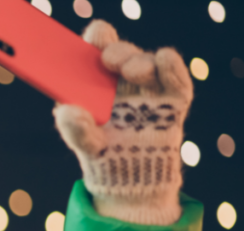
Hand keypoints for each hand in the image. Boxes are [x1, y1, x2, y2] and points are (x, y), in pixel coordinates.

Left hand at [53, 20, 193, 224]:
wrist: (133, 181)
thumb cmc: (104, 156)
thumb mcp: (86, 144)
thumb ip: (75, 129)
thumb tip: (67, 111)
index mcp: (98, 84)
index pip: (98, 52)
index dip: (98, 38)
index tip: (96, 35)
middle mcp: (124, 82)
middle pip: (123, 54)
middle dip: (118, 51)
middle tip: (109, 60)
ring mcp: (149, 90)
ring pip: (148, 63)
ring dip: (140, 61)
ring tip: (133, 72)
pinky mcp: (173, 103)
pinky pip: (176, 81)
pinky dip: (173, 69)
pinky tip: (165, 59)